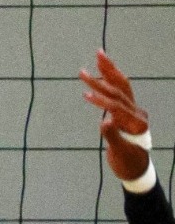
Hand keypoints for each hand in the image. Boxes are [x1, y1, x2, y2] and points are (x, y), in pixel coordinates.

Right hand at [82, 49, 151, 182]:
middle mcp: (137, 113)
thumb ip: (112, 136)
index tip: (86, 94)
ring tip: (99, 56)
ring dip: (110, 71)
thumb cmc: (128, 163)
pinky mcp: (128, 112)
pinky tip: (103, 73)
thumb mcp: (120, 153)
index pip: (117, 105)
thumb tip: (104, 122)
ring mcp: (134, 111)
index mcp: (135, 122)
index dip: (101, 99)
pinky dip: (110, 81)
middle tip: (99, 53)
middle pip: (122, 87)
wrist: (137, 170)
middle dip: (109, 70)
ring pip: (122, 87)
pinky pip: (120, 92)